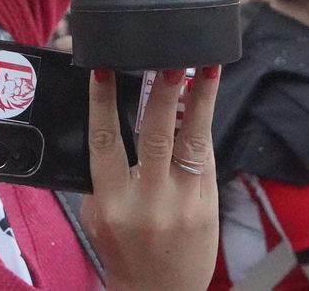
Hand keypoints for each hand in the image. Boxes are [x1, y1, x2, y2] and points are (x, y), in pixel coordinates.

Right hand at [81, 67, 219, 290]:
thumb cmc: (123, 251)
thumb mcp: (99, 216)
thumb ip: (106, 174)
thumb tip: (115, 117)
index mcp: (112, 202)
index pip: (104, 142)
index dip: (102, 103)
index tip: (104, 68)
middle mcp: (148, 201)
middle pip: (156, 136)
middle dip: (164, 93)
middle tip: (170, 57)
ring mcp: (183, 203)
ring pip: (192, 140)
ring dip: (199, 98)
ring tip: (207, 65)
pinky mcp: (208, 204)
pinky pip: (205, 155)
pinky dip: (202, 123)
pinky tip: (205, 95)